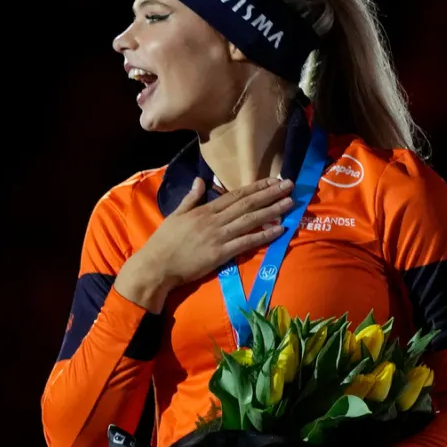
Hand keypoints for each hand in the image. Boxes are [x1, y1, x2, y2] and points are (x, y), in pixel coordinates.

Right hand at [116, 176, 294, 310]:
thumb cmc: (164, 242)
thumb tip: (200, 181)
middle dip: (270, 194)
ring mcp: (218, 237)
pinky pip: (246, 243)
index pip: (235, 195)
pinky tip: (278, 230)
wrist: (157, 265)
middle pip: (247, 204)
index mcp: (204, 210)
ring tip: (290, 203)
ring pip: (250, 220)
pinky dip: (263, 236)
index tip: (272, 180)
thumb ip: (190, 198)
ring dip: (272, 211)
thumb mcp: (175, 215)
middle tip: (290, 185)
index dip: (255, 187)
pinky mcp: (220, 254)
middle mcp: (214, 220)